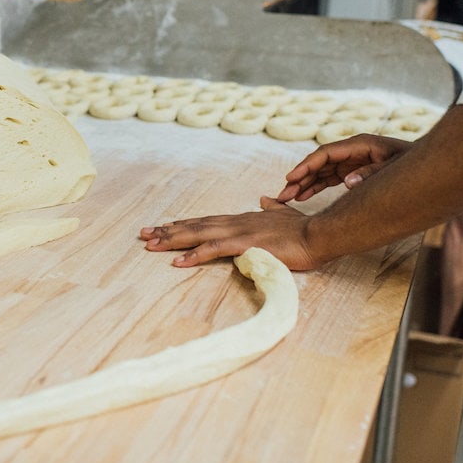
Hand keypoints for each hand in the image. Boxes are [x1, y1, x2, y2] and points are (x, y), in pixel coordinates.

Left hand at [140, 196, 323, 270]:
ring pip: (197, 235)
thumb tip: (264, 199)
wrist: (318, 234)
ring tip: (150, 246)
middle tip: (143, 235)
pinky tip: (177, 262)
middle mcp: (234, 223)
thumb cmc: (302, 230)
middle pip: (194, 226)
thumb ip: (272, 208)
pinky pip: (214, 250)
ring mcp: (238, 232)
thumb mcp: (283, 217)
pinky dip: (194, 255)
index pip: (205, 221)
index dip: (182, 225)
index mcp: (241, 220)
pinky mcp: (245, 245)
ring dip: (172, 240)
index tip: (162, 228)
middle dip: (167, 231)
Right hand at [277, 133, 410, 202]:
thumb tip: (346, 182)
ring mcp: (351, 161)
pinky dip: (315, 187)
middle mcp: (352, 151)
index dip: (306, 166)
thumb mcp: (395, 166)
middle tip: (283, 195)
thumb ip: (371, 173)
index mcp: (359, 145)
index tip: (290, 179)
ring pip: (321, 171)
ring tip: (288, 199)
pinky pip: (328, 178)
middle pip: (319, 163)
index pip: (325, 153)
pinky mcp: (353, 170)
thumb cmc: (413, 163)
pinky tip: (303, 197)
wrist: (431, 165)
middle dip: (299, 178)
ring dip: (304, 184)